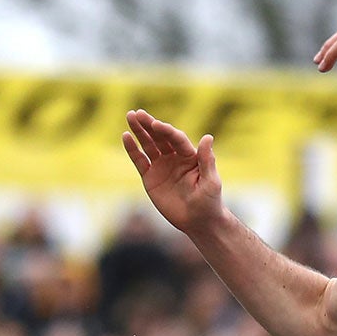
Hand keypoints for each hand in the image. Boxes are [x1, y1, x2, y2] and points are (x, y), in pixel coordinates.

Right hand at [121, 110, 222, 234]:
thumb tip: (208, 137)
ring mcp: (162, 166)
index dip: (166, 131)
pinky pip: (140, 161)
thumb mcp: (211, 182)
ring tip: (130, 116)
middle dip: (149, 125)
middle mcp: (174, 157)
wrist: (198, 222)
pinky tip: (126, 137)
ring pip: (148, 145)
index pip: (176, 139)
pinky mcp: (150, 178)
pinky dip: (132, 149)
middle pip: (160, 137)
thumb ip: (207, 160)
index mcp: (190, 156)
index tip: (155, 124)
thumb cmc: (210, 202)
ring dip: (139, 131)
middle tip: (137, 113)